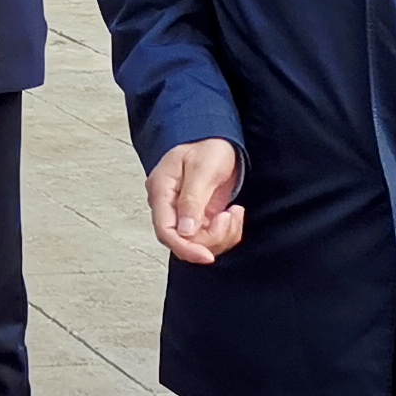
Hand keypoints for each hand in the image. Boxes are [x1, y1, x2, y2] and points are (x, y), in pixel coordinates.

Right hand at [148, 139, 246, 265]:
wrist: (218, 139)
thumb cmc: (208, 147)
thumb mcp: (201, 169)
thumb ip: (192, 200)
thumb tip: (184, 231)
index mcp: (161, 191)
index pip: (165, 231)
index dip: (185, 248)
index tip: (207, 256)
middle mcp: (169, 205)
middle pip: (184, 241)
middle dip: (211, 238)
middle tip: (229, 216)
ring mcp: (184, 213)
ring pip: (199, 242)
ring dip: (223, 234)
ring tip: (234, 211)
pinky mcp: (199, 217)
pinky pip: (211, 237)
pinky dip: (227, 231)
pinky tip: (233, 213)